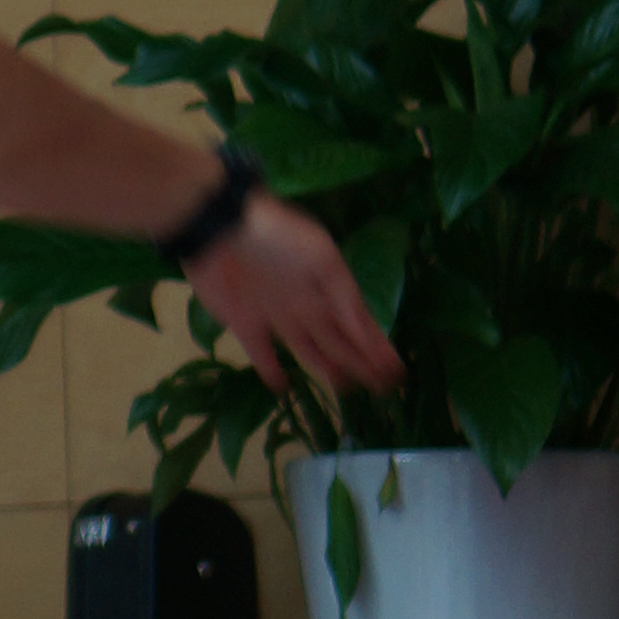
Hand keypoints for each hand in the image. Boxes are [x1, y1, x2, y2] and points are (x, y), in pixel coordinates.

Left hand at [188, 194, 400, 403]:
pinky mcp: (244, 323)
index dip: (378, 349)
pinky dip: (272, 371)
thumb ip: (344, 296)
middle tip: (382, 390)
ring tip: (346, 390)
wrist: (221, 228)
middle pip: (339, 343)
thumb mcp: (323, 258)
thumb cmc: (279, 237)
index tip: (396, 373)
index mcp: (328, 290)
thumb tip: (365, 333)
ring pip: (309, 351)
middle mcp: (306, 307)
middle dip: (361, 365)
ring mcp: (276, 317)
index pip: (360, 326)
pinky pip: (262, 354)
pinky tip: (283, 388)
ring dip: (328, 370)